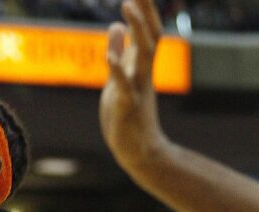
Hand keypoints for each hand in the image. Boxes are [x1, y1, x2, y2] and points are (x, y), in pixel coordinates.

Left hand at [99, 0, 168, 170]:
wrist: (138, 150)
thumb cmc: (128, 113)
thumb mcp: (119, 77)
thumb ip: (120, 51)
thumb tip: (115, 24)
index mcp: (140, 65)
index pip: (146, 30)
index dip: (144, 8)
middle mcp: (143, 73)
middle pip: (150, 35)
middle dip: (144, 11)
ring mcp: (138, 88)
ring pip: (142, 55)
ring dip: (136, 30)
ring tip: (126, 7)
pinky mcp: (128, 106)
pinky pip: (124, 86)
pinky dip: (117, 69)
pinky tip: (108, 55)